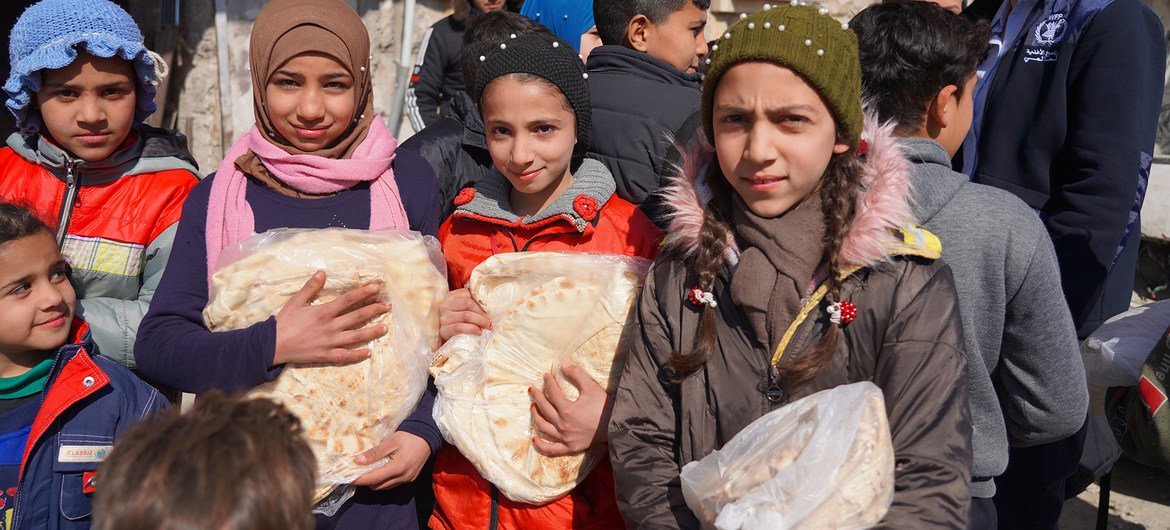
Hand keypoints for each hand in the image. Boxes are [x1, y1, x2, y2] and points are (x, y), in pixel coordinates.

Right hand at [273, 271, 390, 365]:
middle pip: (357, 317)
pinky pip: (346, 356)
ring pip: (356, 337)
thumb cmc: (284, 322)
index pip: (348, 300)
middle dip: (374, 310)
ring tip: (385, 328)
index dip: (364, 293)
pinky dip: (358, 354)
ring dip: (372, 332)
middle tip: (388, 306)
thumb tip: (322, 272)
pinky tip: (369, 352)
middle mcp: (331, 326)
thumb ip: (310, 287)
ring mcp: (330, 342)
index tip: (377, 288)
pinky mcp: (326, 355)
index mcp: (324, 312)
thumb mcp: (296, 301)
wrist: (273, 345)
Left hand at [352, 431, 432, 489]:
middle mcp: (403, 477)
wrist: (428, 436)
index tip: (348, 478)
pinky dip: (384, 480)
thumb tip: (358, 461)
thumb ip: (375, 453)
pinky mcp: (410, 478)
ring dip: (375, 482)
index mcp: (398, 467)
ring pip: (385, 486)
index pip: (374, 478)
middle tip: (356, 474)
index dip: (360, 479)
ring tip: (366, 473)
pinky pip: (393, 484)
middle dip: (366, 482)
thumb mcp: (391, 442)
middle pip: (379, 486)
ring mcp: (408, 479)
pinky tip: (379, 471)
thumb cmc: (409, 436)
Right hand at [439, 288, 490, 341]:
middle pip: (468, 304)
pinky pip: (460, 327)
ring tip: (488, 326)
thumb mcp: (464, 309)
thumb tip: (490, 303)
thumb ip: (473, 303)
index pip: (468, 294)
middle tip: (490, 320)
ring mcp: (443, 318)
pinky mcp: (444, 330)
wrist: (449, 339)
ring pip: (466, 315)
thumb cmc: (460, 322)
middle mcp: (445, 305)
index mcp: (451, 296)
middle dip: (482, 312)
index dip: (481, 301)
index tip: (490, 309)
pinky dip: (472, 329)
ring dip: (480, 321)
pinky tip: (479, 331)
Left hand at [529, 364, 612, 455]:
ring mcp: (565, 438)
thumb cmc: (604, 406)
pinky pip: (551, 449)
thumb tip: (563, 365)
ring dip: (536, 416)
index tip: (546, 376)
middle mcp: (563, 424)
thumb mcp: (592, 387)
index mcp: (567, 409)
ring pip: (544, 427)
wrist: (617, 426)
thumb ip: (577, 374)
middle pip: (544, 409)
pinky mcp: (570, 448)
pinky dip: (541, 445)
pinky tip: (534, 438)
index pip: (553, 393)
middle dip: (537, 396)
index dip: (548, 382)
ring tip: (532, 407)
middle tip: (532, 389)